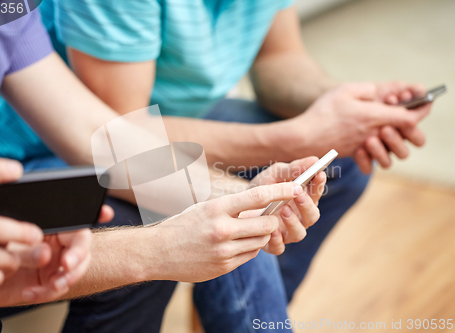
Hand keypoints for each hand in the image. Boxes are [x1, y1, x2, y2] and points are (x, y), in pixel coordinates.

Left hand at [0, 158, 113, 306]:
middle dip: (79, 256)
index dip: (94, 213)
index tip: (106, 212)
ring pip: (75, 269)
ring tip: (53, 284)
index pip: (75, 218)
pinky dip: (46, 293)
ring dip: (67, 278)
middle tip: (67, 265)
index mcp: (49, 224)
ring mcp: (55, 262)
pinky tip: (30, 293)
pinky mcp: (48, 281)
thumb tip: (45, 253)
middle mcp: (56, 242)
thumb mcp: (1, 240)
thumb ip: (24, 243)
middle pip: (82, 245)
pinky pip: (56, 288)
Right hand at [146, 182, 303, 281]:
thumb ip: (232, 208)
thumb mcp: (205, 208)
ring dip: (260, 236)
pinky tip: (234, 245)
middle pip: (267, 224)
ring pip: (261, 242)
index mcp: (217, 208)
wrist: (158, 252)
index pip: (258, 197)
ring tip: (245, 231)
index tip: (296, 188)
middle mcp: (222, 229)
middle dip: (272, 220)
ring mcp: (224, 251)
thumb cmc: (182, 225)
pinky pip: (250, 256)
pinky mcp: (224, 267)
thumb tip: (263, 207)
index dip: (281, 192)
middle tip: (269, 217)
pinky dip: (248, 249)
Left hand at [245, 157, 325, 254]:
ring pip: (299, 233)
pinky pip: (279, 247)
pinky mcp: (272, 244)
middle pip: (311, 216)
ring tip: (284, 209)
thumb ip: (293, 169)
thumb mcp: (275, 174)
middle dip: (307, 205)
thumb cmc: (261, 188)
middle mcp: (298, 219)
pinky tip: (272, 230)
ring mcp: (286, 233)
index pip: (316, 194)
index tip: (319, 173)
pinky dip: (277, 240)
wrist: (237, 205)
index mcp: (302, 201)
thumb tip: (315, 160)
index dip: (319, 185)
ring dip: (294, 222)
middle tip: (299, 194)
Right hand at [274, 82, 428, 167]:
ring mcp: (366, 147)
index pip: (412, 117)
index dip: (422, 109)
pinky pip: (373, 162)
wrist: (304, 138)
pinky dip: (373, 156)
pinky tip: (366, 145)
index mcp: (375, 116)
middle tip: (403, 118)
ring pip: (395, 154)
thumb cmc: (322, 113)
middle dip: (412, 129)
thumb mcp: (345, 90)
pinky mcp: (356, 154)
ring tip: (383, 131)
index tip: (424, 102)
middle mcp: (375, 134)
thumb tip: (383, 93)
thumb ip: (369, 89)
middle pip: (410, 137)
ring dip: (394, 143)